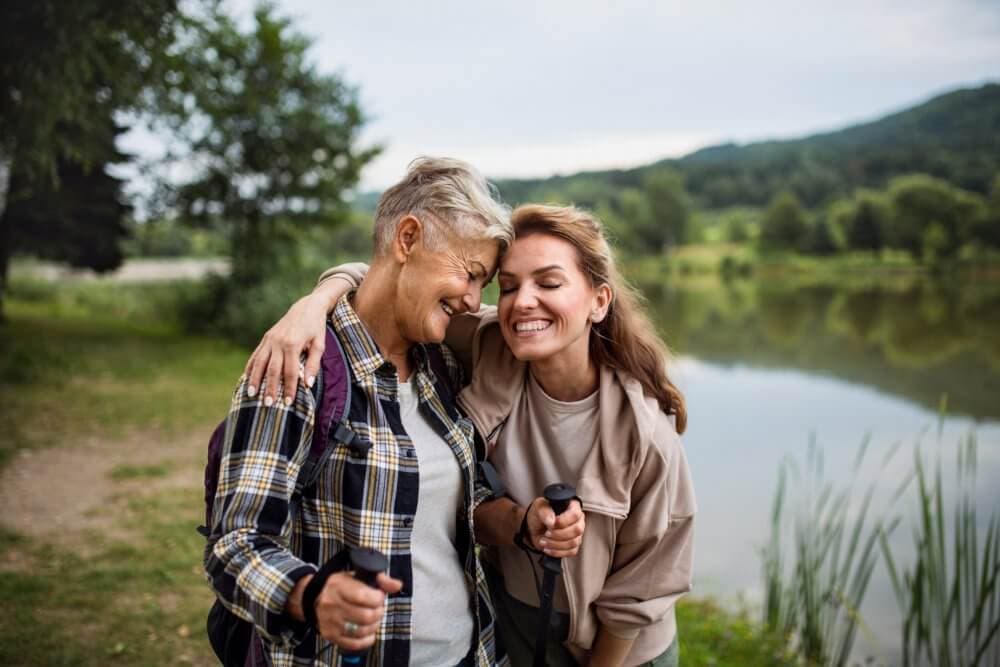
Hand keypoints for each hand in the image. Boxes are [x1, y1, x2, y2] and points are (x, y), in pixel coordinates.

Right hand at [245, 278, 349, 405]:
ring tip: (252, 395)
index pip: (290, 371)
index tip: (287, 403)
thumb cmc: (316, 327)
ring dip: (255, 380)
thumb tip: (308, 384)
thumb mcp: (320, 344)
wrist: (307, 306)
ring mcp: (270, 339)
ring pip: (259, 363)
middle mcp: (278, 342)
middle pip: (272, 370)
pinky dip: (251, 367)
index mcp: (293, 344)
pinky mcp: (266, 338)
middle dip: (270, 388)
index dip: (288, 388)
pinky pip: (256, 355)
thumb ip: (314, 364)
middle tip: (268, 404)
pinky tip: (248, 379)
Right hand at [313, 572, 402, 651]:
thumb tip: (396, 585)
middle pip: (366, 616)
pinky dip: (367, 638)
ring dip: (374, 625)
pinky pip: (355, 643)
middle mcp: (332, 604)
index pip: (363, 596)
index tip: (379, 596)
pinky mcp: (331, 635)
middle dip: (378, 612)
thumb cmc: (340, 586)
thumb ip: (380, 580)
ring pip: (362, 630)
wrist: (315, 597)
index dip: (378, 598)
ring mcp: (331, 621)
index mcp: (338, 586)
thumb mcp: (357, 576)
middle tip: (377, 608)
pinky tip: (368, 631)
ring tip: (373, 618)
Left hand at [525, 498, 584, 557]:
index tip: (552, 524)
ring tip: (543, 541)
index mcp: (572, 507)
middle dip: (559, 534)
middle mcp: (578, 520)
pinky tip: (547, 548)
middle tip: (546, 533)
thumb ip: (545, 512)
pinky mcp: (572, 546)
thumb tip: (552, 522)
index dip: (564, 521)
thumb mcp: (539, 508)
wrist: (534, 527)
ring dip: (556, 544)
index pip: (575, 514)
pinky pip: (571, 552)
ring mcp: (576, 534)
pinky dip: (557, 552)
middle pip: (577, 530)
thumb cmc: (539, 514)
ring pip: (573, 542)